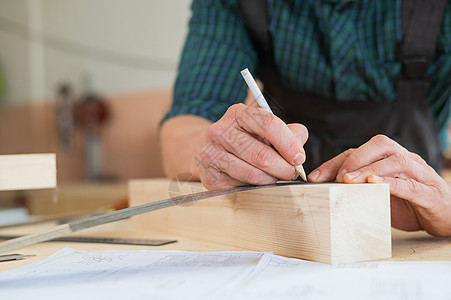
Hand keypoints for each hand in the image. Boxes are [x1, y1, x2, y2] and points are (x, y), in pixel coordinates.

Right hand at [193, 103, 307, 189]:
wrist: (210, 151)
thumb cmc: (246, 139)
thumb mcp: (267, 129)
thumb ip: (290, 134)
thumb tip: (299, 153)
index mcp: (238, 113)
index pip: (269, 125)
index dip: (289, 144)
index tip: (299, 158)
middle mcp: (220, 131)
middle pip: (262, 154)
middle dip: (283, 168)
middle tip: (291, 173)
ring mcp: (211, 153)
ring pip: (252, 174)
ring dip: (270, 179)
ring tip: (275, 177)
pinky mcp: (209, 176)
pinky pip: (241, 187)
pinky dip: (254, 187)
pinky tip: (256, 181)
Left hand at [308, 134, 450, 236]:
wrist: (447, 218)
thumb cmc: (410, 205)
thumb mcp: (379, 196)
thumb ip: (359, 190)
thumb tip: (327, 192)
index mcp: (390, 159)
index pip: (360, 151)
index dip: (336, 161)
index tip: (315, 177)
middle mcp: (406, 160)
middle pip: (380, 144)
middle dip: (354, 157)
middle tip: (337, 176)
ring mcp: (420, 174)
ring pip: (395, 160)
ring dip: (369, 168)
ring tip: (349, 180)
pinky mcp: (430, 192)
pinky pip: (410, 183)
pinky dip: (391, 183)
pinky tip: (374, 185)